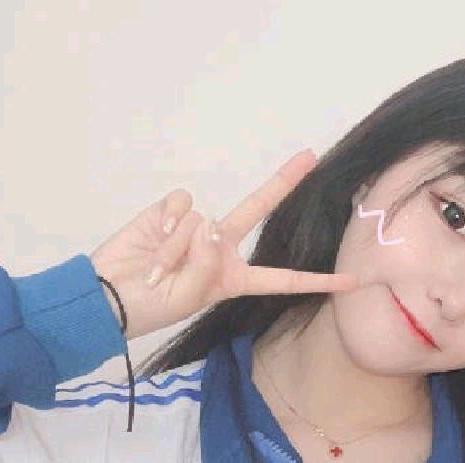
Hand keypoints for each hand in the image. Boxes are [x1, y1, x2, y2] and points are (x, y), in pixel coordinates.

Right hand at [89, 149, 360, 339]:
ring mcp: (197, 227)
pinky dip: (167, 224)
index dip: (317, 282)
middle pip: (259, 209)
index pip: (283, 279)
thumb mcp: (190, 297)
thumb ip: (207, 264)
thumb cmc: (153, 304)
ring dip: (180, 247)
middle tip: (310, 155)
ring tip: (160, 266)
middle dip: (283, 182)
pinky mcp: (171, 211)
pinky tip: (154, 240)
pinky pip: (182, 206)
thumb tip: (209, 225)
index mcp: (234, 278)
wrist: (111, 293)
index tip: (353, 282)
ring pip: (206, 221)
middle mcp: (221, 248)